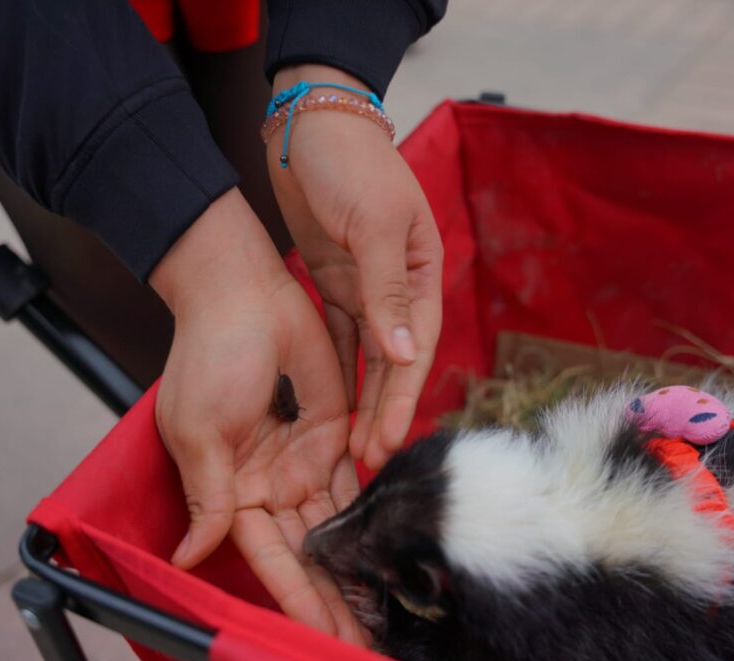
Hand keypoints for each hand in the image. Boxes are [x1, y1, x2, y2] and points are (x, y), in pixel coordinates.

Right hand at [149, 188, 368, 644]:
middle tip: (364, 648)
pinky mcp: (332, 436)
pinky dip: (368, 523)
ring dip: (355, 574)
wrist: (243, 292)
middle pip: (307, 558)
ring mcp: (301, 463)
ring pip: (334, 532)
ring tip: (381, 619)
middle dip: (334, 602)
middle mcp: (266, 486)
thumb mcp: (199, 431)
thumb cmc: (209, 356)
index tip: (321, 640)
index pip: (270, 560)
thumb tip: (191, 557)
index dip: (297, 600)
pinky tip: (385, 558)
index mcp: (230, 491)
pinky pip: (354, 488)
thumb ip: (208, 496)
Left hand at [268, 65, 443, 469]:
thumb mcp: (376, 225)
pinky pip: (339, 337)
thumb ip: (388, 290)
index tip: (385, 443)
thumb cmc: (351, 165)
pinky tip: (331, 405)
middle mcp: (399, 286)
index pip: (416, 348)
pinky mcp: (334, 282)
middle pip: (394, 361)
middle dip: (381, 411)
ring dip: (361, 400)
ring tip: (350, 447)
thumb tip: (406, 353)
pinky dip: (338, 370)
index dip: (401, 398)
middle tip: (366, 462)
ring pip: (367, 357)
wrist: (311, 125)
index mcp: (422, 272)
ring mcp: (366, 286)